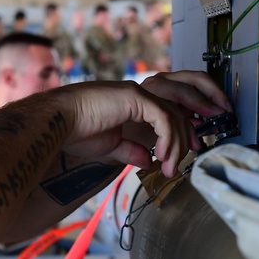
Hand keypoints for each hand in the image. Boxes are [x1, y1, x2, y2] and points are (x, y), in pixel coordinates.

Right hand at [59, 74, 228, 176]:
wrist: (57, 123)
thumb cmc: (75, 132)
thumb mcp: (110, 147)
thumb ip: (131, 150)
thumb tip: (146, 160)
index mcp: (134, 102)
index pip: (171, 106)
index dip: (186, 126)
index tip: (191, 149)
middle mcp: (139, 93)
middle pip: (184, 96)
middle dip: (200, 117)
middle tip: (201, 146)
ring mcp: (138, 92)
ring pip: (175, 114)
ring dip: (179, 142)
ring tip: (173, 166)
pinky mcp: (134, 97)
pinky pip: (163, 118)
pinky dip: (168, 139)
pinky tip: (163, 158)